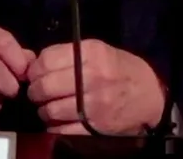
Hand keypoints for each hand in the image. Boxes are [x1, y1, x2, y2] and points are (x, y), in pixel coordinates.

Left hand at [27, 39, 165, 134]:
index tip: (33, 75)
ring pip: (51, 110)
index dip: (34, 69)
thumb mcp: (97, 50)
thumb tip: (34, 65)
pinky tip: (58, 122)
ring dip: (44, 111)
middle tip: (37, 93)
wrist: (149, 94)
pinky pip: (63, 130)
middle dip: (35, 91)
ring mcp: (94, 104)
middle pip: (45, 86)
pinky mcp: (96, 127)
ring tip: (48, 108)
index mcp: (90, 54)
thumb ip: (67, 55)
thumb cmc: (119, 69)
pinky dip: (55, 127)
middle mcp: (92, 78)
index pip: (46, 61)